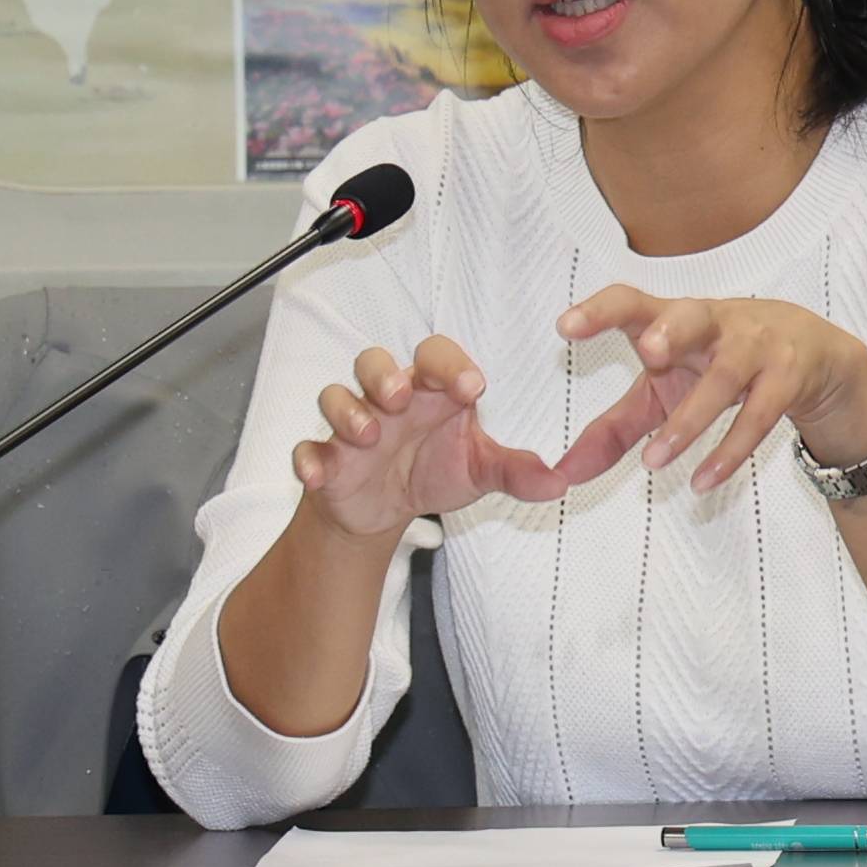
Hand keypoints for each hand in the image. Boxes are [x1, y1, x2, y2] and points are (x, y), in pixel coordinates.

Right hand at [289, 334, 553, 540]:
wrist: (385, 509)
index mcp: (429, 392)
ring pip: (336, 396)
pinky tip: (319, 473)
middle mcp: (387, 401)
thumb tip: (558, 481)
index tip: (474, 388)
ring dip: (348, 410)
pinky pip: (308, 449)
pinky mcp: (326, 458)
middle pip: (374, 363)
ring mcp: (352, 427)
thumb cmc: (432, 470)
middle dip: (385, 375)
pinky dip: (309, 459)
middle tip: (402, 396)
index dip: (451, 365)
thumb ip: (515, 471)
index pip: (435, 357)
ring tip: (368, 434)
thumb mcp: (479, 472)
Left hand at [541, 289, 866, 498]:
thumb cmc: (721, 365)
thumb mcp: (665, 391)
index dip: (600, 311)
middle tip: (647, 352)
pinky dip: (730, 451)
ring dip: (691, 419)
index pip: (634, 302)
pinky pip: (759, 417)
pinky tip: (702, 480)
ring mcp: (757, 347)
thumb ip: (615, 430)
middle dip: (670, 330)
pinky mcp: (788, 378)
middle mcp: (716, 323)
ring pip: (725, 378)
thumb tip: (564, 476)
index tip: (565, 326)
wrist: (817, 357)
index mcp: (674, 317)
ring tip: (654, 460)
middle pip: (692, 315)